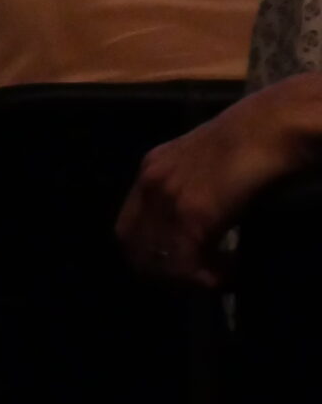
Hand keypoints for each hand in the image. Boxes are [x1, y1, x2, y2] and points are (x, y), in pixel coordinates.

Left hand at [118, 84, 312, 287]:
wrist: (276, 124)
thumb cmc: (257, 141)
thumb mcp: (210, 165)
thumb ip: (197, 190)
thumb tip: (205, 229)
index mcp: (153, 169)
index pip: (128, 228)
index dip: (151, 255)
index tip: (184, 267)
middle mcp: (151, 182)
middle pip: (134, 248)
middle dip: (167, 274)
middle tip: (202, 279)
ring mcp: (168, 197)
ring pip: (158, 261)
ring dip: (190, 279)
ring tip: (222, 276)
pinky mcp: (193, 213)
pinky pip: (185, 264)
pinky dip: (208, 278)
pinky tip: (232, 272)